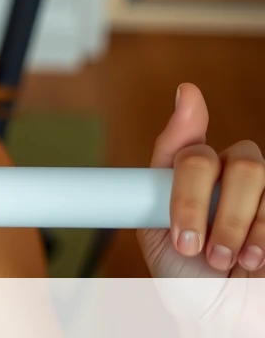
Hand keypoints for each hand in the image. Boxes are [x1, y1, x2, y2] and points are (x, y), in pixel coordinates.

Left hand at [138, 83, 264, 278]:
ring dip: (231, 222)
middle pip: (225, 156)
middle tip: (190, 242)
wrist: (221, 318)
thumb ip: (158, 185)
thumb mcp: (158, 234)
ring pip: (251, 174)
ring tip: (221, 259)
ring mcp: (263, 195)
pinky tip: (252, 259)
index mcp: (195, 179)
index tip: (188, 96)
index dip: (189, 117)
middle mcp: (232, 179)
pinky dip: (260, 233)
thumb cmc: (190, 278)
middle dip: (198, 200)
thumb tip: (157, 138)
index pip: (190, 144)